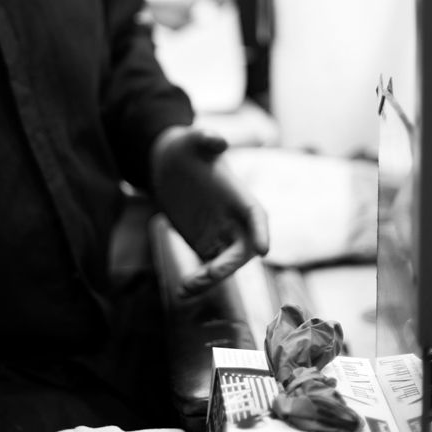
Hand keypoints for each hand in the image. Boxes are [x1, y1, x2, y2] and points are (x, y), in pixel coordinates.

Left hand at [149, 125, 268, 295]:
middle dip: (230, 264)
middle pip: (242, 249)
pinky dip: (197, 282)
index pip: (256, 215)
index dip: (260, 231)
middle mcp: (233, 218)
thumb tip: (216, 140)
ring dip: (210, 280)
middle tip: (209, 274)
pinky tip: (182, 292)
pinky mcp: (203, 244)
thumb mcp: (192, 140)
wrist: (168, 162)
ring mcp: (219, 234)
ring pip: (223, 265)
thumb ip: (205, 139)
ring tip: (187, 288)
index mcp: (238, 194)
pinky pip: (205, 268)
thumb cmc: (186, 148)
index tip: (263, 250)